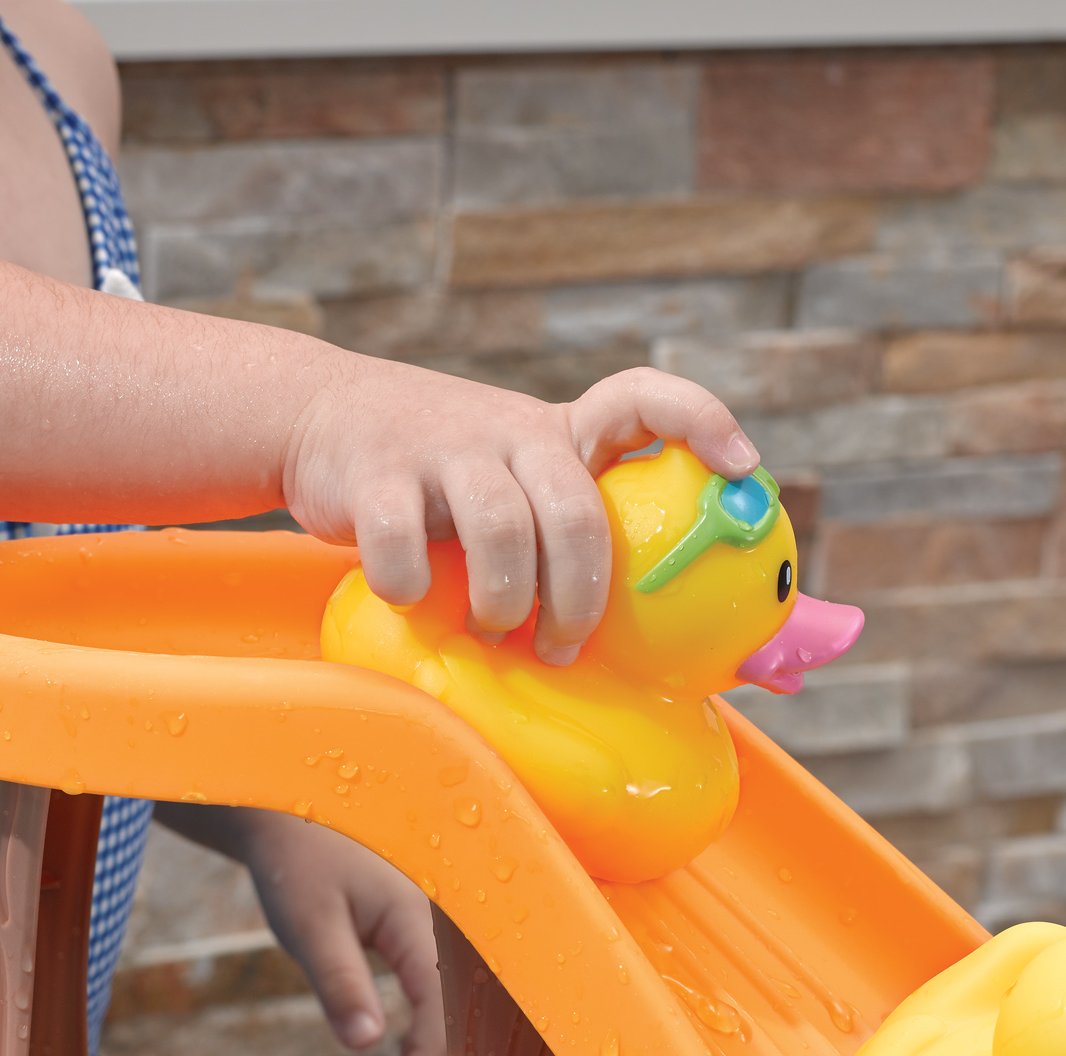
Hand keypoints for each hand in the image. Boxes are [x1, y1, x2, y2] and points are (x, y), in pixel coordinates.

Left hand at [155, 804, 447, 1055]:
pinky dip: (427, 1025)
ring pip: (447, 996)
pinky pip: (432, 984)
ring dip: (437, 1049)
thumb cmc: (295, 862)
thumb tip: (366, 1045)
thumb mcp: (308, 924)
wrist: (282, 808)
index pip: (437, 1002)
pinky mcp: (410, 930)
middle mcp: (433, 923)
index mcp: (416, 918)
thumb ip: (339, 982)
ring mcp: (425, 925)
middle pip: (454, 1005)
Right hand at [282, 363, 757, 666]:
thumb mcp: (517, 481)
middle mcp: (510, 430)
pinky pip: (403, 546)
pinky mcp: (376, 472)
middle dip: (579, 597)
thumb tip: (669, 642)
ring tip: (493, 632)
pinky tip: (414, 599)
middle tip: (565, 648)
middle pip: (575, 510)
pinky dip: (411, 589)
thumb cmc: (445, 483)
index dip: (699, 419)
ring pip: (499, 529)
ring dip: (504, 603)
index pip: (640, 398)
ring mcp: (442, 446)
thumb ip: (572, 530)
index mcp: (558, 434)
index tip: (744, 464)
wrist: (320, 418)